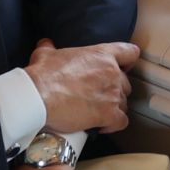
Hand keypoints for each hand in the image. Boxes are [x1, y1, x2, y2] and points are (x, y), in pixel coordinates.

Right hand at [24, 38, 138, 133]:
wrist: (39, 96)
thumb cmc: (43, 74)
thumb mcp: (46, 54)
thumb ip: (50, 48)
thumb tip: (46, 44)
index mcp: (101, 55)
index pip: (130, 53)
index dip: (127, 62)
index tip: (122, 68)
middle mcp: (112, 73)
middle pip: (126, 84)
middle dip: (114, 91)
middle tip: (98, 96)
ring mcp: (112, 95)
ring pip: (123, 103)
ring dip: (113, 109)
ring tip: (97, 113)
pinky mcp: (109, 115)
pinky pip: (121, 122)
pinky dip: (113, 125)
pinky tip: (101, 126)